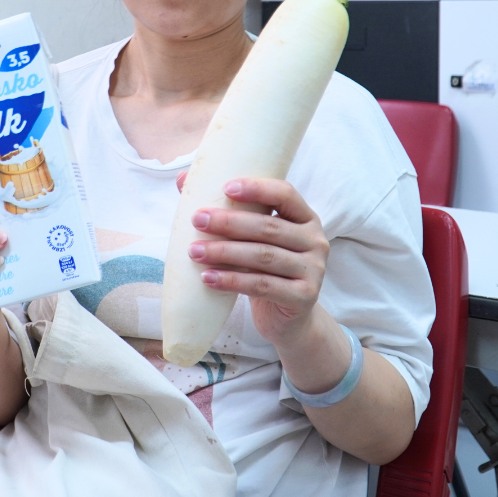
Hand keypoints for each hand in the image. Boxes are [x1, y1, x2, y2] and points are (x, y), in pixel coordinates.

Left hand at [178, 173, 329, 347]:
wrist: (287, 318)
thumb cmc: (265, 269)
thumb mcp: (252, 239)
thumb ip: (226, 209)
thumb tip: (182, 178)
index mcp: (305, 218)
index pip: (285, 194)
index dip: (257, 188)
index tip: (225, 187)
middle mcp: (315, 241)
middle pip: (268, 227)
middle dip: (229, 223)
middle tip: (197, 220)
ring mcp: (313, 270)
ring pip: (263, 257)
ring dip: (225, 252)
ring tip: (195, 252)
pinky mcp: (304, 297)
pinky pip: (263, 286)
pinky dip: (232, 281)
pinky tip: (207, 278)